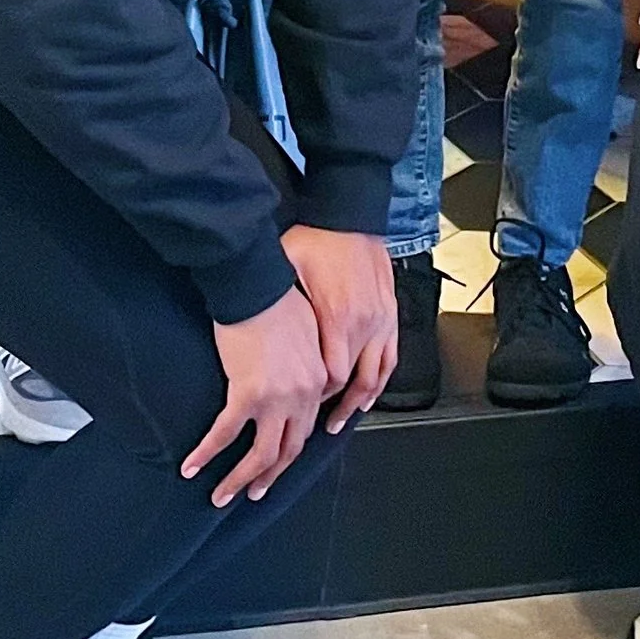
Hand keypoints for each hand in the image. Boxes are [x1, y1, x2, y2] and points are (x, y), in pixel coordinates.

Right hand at [183, 285, 327, 507]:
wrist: (255, 283)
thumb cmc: (277, 296)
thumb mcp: (306, 330)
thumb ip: (305, 360)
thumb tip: (293, 374)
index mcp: (318, 379)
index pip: (306, 427)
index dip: (288, 447)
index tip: (275, 461)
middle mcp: (302, 395)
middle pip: (288, 450)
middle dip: (269, 476)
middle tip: (255, 491)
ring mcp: (276, 398)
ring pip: (262, 455)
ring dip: (241, 480)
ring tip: (223, 495)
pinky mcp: (246, 394)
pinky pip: (224, 435)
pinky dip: (207, 454)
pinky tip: (191, 467)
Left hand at [281, 226, 396, 427]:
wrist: (349, 215)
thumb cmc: (316, 239)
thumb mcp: (285, 269)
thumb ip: (278, 302)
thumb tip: (248, 320)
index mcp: (337, 315)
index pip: (331, 376)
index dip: (317, 397)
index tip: (302, 404)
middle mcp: (363, 322)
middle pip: (351, 381)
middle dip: (334, 406)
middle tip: (316, 423)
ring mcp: (381, 320)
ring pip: (375, 376)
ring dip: (359, 401)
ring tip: (342, 420)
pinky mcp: (390, 313)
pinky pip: (390, 357)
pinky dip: (381, 380)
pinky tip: (370, 394)